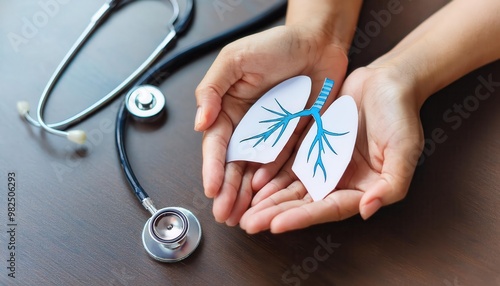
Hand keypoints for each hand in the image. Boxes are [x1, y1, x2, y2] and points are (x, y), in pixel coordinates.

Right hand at [194, 25, 348, 225]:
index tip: (211, 189)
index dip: (213, 168)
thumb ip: (212, 89)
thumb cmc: (275, 44)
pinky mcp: (295, 137)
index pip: (217, 144)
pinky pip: (285, 163)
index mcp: (228, 109)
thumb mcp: (235, 59)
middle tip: (225, 214)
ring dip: (248, 194)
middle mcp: (248, 126)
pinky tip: (268, 197)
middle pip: (235, 164)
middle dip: (228, 190)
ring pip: (257, 170)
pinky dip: (276, 181)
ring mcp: (272, 135)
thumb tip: (200, 122)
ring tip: (243, 216)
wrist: (318, 42)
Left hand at [239, 66, 424, 232]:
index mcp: (362, 188)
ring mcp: (324, 164)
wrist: (386, 81)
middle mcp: (340, 181)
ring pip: (291, 187)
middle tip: (248, 224)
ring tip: (243, 211)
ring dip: (268, 200)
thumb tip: (367, 210)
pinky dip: (271, 174)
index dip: (302, 217)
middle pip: (304, 203)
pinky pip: (288, 163)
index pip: (328, 208)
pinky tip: (251, 182)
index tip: (275, 225)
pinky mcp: (311, 147)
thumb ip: (391, 183)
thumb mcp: (404, 149)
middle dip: (276, 214)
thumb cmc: (400, 114)